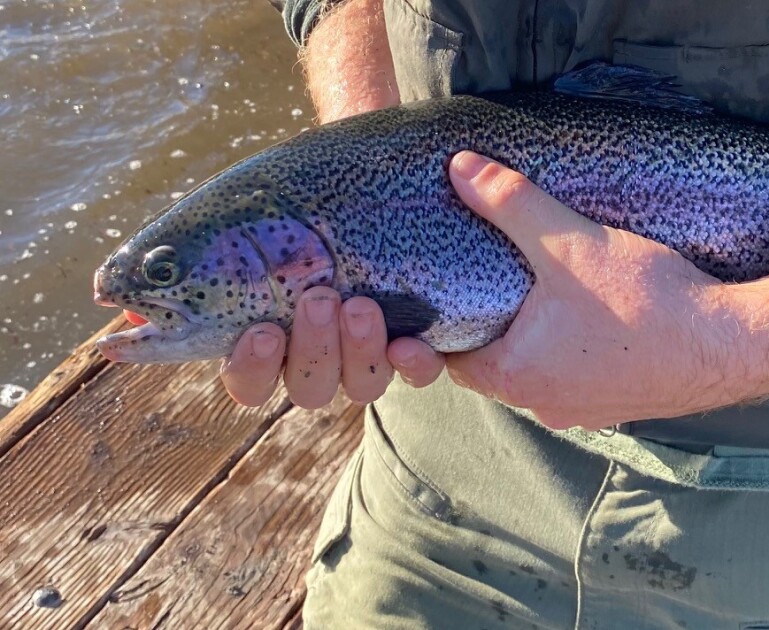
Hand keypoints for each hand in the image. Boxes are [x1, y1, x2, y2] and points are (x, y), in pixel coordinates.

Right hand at [219, 0, 401, 407]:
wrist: (364, 173)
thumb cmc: (291, 199)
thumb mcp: (238, 215)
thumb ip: (187, 254)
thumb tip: (112, 294)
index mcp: (267, 338)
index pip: (248, 380)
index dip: (250, 367)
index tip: (258, 330)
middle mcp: (315, 356)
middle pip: (304, 388)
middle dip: (310, 348)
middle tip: (317, 299)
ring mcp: (366, 352)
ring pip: (357, 385)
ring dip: (356, 351)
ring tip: (360, 304)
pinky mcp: (414, 341)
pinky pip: (418, 373)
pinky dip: (414, 364)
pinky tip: (412, 340)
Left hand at [387, 152, 752, 429]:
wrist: (731, 344)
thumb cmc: (647, 303)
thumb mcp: (571, 242)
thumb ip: (511, 204)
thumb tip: (460, 168)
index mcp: (515, 377)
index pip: (452, 358)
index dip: (446, 324)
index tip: (450, 289)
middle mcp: (543, 405)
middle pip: (494, 366)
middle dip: (491, 326)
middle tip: (494, 279)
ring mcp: (584, 411)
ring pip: (538, 373)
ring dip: (534, 341)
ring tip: (542, 293)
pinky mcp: (620, 405)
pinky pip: (579, 378)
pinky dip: (574, 352)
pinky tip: (592, 318)